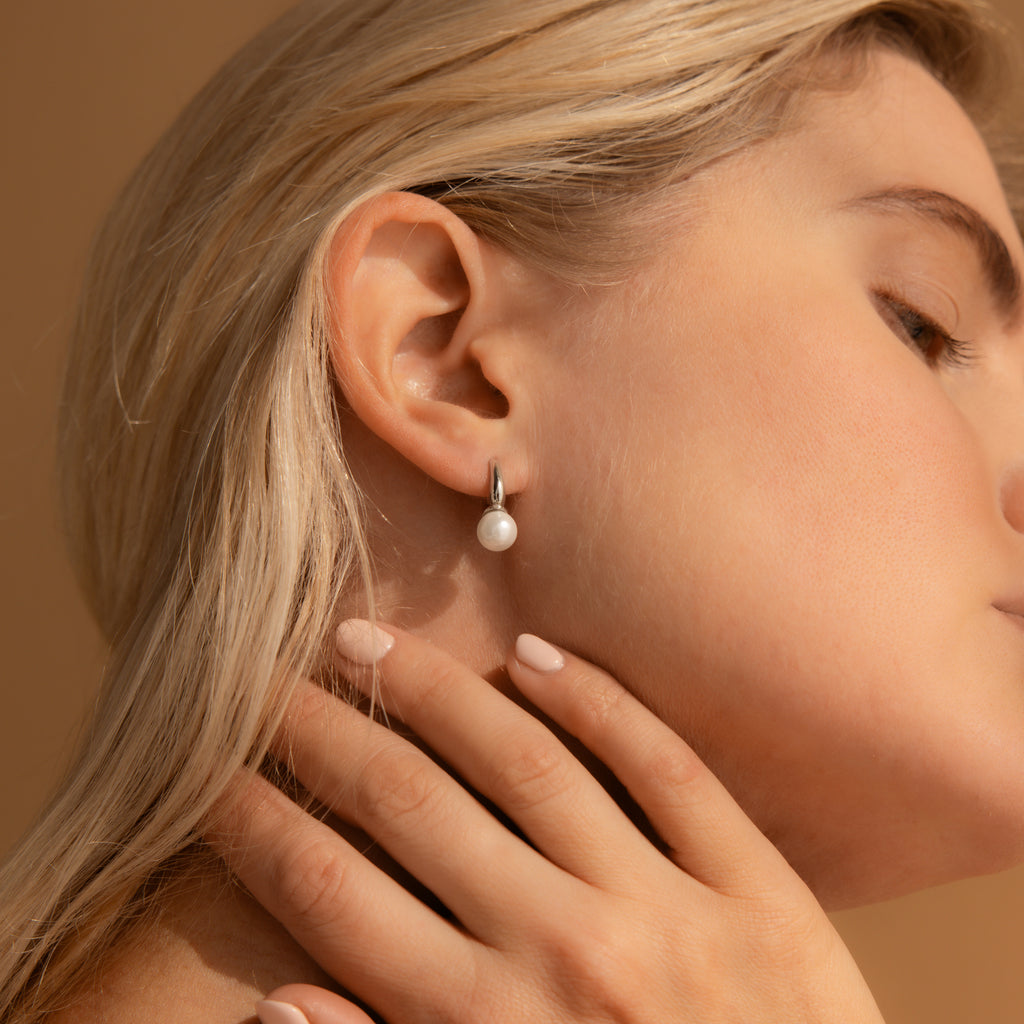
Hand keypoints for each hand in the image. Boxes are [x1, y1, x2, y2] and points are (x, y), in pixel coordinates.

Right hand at [207, 623, 883, 1023]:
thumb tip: (278, 1002)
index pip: (334, 895)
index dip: (258, 824)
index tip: (212, 772)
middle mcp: (568, 955)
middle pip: (413, 808)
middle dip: (324, 736)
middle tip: (266, 680)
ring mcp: (670, 909)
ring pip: (527, 765)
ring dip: (436, 694)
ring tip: (368, 642)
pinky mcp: (756, 888)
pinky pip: (666, 769)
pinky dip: (598, 703)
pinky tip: (531, 654)